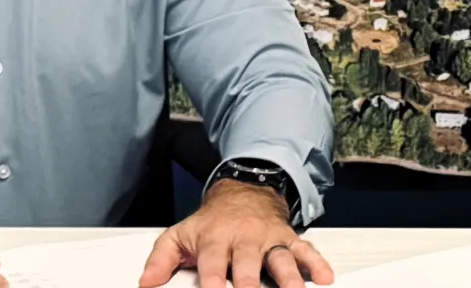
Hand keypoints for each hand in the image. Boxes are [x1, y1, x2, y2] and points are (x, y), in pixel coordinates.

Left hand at [138, 180, 330, 287]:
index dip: (213, 281)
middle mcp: (245, 239)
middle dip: (249, 284)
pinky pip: (305, 251)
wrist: (244, 192)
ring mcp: (269, 240)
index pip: (214, 264)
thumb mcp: (180, 235)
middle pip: (249, 264)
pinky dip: (317, 263)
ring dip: (288, 277)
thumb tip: (145, 283)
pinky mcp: (288, 240)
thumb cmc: (211, 222)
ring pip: (280, 259)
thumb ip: (161, 260)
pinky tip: (324, 277)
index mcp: (216, 239)